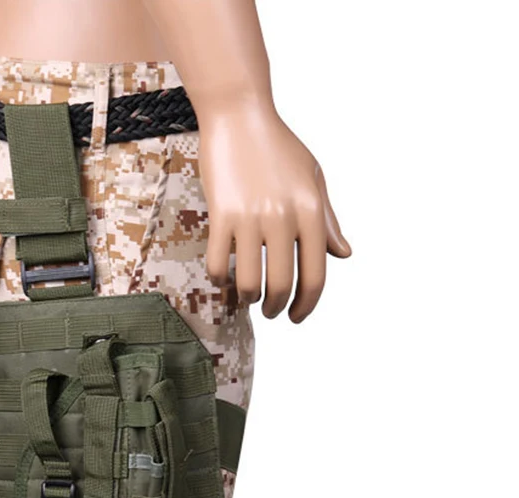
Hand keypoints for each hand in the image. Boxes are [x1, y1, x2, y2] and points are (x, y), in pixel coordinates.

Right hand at [198, 103, 351, 322]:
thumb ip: (327, 221)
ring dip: (248, 298)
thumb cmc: (278, 146)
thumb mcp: (313, 179)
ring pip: (248, 281)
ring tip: (248, 297)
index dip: (308, 305)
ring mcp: (251, 216)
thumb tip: (343, 255)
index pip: (315, 276)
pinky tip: (222, 278)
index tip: (298, 317)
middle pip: (282, 285)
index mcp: (311, 211)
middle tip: (272, 312)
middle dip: (277, 308)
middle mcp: (284, 217)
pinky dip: (219, 279)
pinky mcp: (221, 213)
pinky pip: (218, 262)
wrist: (239, 115)